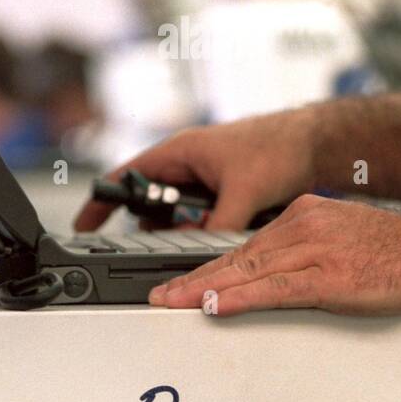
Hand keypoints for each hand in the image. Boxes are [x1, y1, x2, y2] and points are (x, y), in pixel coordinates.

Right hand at [73, 107, 319, 231]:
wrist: (316, 143)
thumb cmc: (280, 147)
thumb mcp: (244, 191)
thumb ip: (220, 226)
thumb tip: (206, 257)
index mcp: (181, 151)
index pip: (126, 175)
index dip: (102, 200)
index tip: (83, 225)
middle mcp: (188, 162)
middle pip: (152, 200)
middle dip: (152, 224)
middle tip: (156, 246)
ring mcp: (205, 176)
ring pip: (178, 212)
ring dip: (183, 229)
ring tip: (195, 240)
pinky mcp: (223, 189)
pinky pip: (201, 215)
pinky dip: (204, 228)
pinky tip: (218, 235)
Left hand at [148, 195, 400, 315]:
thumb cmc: (391, 247)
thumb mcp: (336, 234)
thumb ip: (302, 247)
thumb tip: (269, 274)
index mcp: (301, 216)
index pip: (243, 247)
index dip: (207, 269)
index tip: (180, 284)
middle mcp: (300, 227)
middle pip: (236, 259)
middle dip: (193, 281)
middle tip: (159, 298)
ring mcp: (311, 252)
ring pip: (246, 273)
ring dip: (203, 291)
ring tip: (172, 305)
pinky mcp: (326, 278)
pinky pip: (273, 290)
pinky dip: (239, 299)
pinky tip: (214, 307)